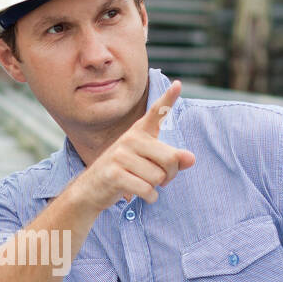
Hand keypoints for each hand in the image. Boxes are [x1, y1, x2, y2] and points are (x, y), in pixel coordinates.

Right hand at [67, 80, 194, 212]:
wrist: (91, 189)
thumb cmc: (126, 173)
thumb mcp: (150, 163)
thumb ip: (172, 159)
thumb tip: (191, 159)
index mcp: (139, 132)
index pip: (156, 113)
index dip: (168, 99)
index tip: (178, 84)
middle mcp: (130, 139)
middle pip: (170, 158)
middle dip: (170, 174)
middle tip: (162, 179)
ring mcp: (120, 156)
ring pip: (158, 177)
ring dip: (157, 187)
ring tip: (143, 184)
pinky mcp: (114, 174)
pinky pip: (147, 189)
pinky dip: (150, 197)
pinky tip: (143, 195)